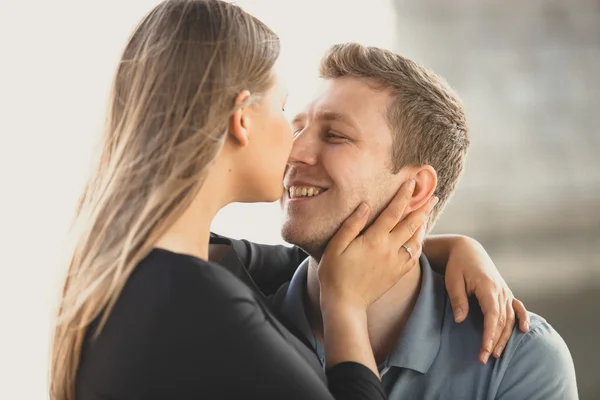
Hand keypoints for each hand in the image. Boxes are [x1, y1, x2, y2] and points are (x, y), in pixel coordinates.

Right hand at [318, 179, 438, 311]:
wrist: (345, 304)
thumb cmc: (335, 274)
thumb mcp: (336, 247)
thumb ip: (351, 225)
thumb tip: (365, 206)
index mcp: (374, 240)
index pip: (393, 212)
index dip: (404, 196)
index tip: (412, 183)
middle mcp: (389, 250)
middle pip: (411, 224)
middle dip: (423, 208)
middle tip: (433, 196)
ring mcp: (395, 263)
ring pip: (416, 240)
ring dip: (423, 224)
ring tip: (427, 213)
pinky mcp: (397, 274)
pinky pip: (414, 255)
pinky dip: (419, 243)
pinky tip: (418, 238)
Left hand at [444, 236, 529, 363]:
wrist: (468, 250)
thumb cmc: (458, 265)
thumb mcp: (453, 280)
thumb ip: (458, 300)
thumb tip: (460, 320)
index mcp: (488, 287)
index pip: (492, 315)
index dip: (490, 333)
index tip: (484, 348)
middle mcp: (501, 290)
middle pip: (502, 321)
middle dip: (494, 341)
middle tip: (484, 359)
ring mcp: (505, 292)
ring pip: (510, 318)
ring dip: (505, 337)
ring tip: (496, 354)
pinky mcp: (506, 292)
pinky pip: (518, 307)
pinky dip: (522, 319)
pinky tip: (525, 331)